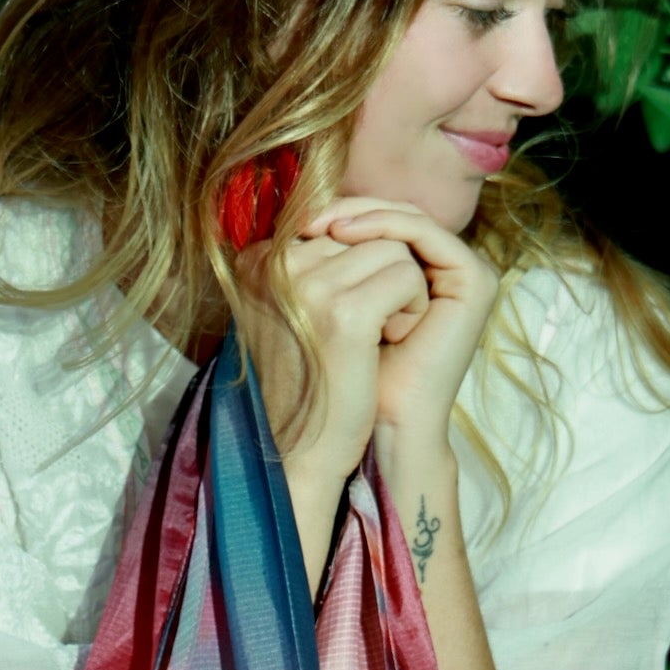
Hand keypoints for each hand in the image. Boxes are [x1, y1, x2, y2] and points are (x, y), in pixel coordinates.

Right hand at [229, 220, 429, 493]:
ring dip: (403, 292)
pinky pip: (408, 277)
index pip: (335, 221)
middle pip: (366, 231)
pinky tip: (390, 342)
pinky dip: (412, 309)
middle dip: (382, 273)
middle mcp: (277, 263)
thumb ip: (310, 262)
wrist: (297, 449)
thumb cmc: (303, 380)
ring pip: (393, 250)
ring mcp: (309, 285)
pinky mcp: (346, 313)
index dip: (359, 263)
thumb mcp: (291, 309)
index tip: (348, 312)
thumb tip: (351, 219)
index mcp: (257, 259)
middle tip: (366, 327)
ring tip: (377, 335)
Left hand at [309, 195, 498, 463]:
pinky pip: (422, 231)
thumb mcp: (331, 307)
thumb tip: (288, 216)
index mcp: (419, 273)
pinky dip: (382, 225)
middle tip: (303, 216)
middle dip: (346, 210)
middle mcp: (445, 269)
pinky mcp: (473, 278)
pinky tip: (343, 234)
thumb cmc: (351, 376)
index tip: (292, 221)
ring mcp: (463, 272)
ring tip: (321, 225)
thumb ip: (325, 263)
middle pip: (393, 214)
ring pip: (406, 217)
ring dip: (360, 215)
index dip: (338, 215)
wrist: (385, 420)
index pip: (381, 222)